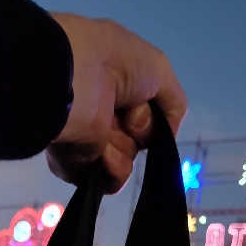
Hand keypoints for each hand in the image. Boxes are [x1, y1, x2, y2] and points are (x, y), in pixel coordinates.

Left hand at [48, 14, 186, 193]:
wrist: (73, 79)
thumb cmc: (114, 64)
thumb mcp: (158, 71)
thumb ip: (172, 105)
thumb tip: (166, 137)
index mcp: (112, 91)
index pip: (144, 117)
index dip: (149, 113)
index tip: (139, 98)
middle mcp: (99, 116)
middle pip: (136, 141)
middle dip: (138, 128)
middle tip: (122, 110)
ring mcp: (85, 141)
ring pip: (126, 161)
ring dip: (123, 145)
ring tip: (106, 126)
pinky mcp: (75, 164)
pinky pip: (109, 180)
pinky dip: (112, 166)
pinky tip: (101, 148)